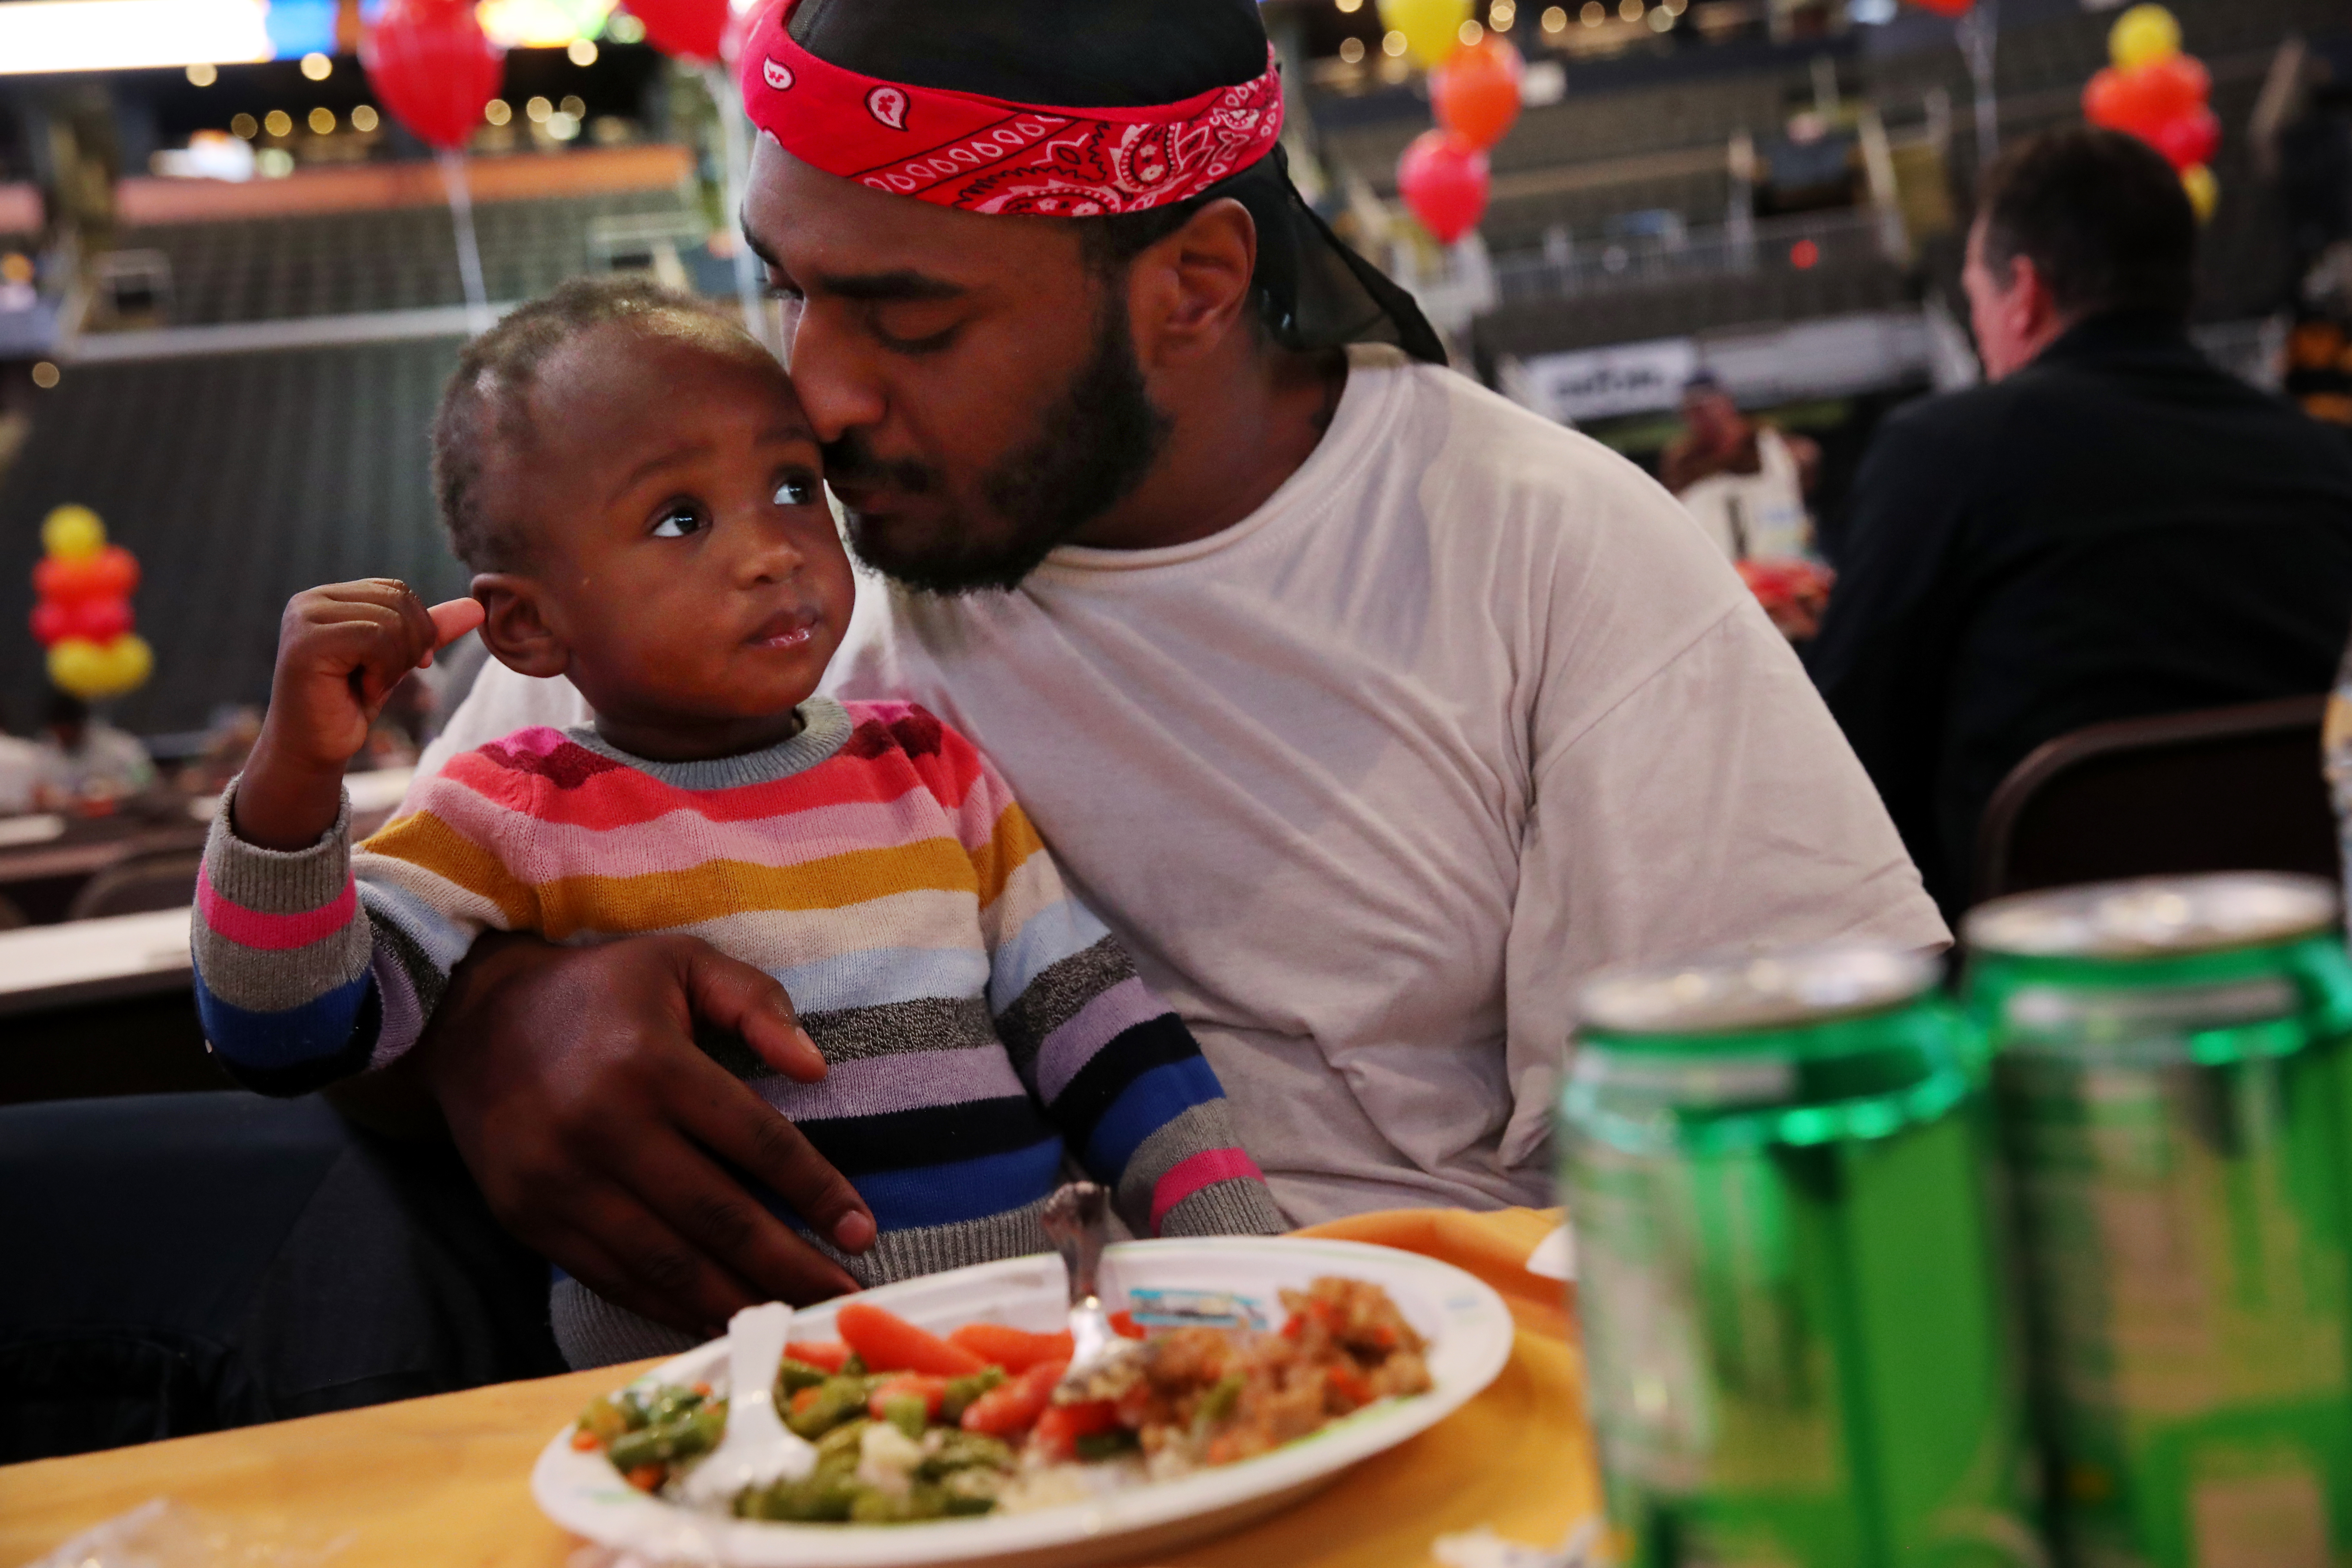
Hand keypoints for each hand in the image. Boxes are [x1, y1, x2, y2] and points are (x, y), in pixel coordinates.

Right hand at [235, 580, 483, 850]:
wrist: (314, 749)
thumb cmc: (350, 704)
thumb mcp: (398, 659)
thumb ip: (430, 630)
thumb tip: (476, 606)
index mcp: (328, 597)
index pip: (396, 590)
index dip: (418, 627)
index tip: (409, 664)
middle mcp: (310, 601)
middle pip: (397, 601)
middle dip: (411, 645)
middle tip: (386, 678)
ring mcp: (304, 620)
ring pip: (389, 621)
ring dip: (395, 663)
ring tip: (369, 684)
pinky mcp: (306, 644)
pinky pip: (375, 638)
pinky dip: (383, 671)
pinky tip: (363, 689)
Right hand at [415, 932, 876, 1332]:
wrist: (469, 1021)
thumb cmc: (597, 991)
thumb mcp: (682, 963)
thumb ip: (757, 1002)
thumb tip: (817, 1067)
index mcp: (651, 1064)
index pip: (758, 1142)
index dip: (816, 1192)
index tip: (863, 1230)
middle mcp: (604, 1129)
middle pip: (718, 1217)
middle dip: (789, 1265)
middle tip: (845, 1296)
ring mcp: (561, 1183)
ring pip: (667, 1264)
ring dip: (738, 1301)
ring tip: (794, 1320)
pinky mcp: (531, 1220)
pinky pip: (615, 1280)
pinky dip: (671, 1309)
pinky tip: (720, 1321)